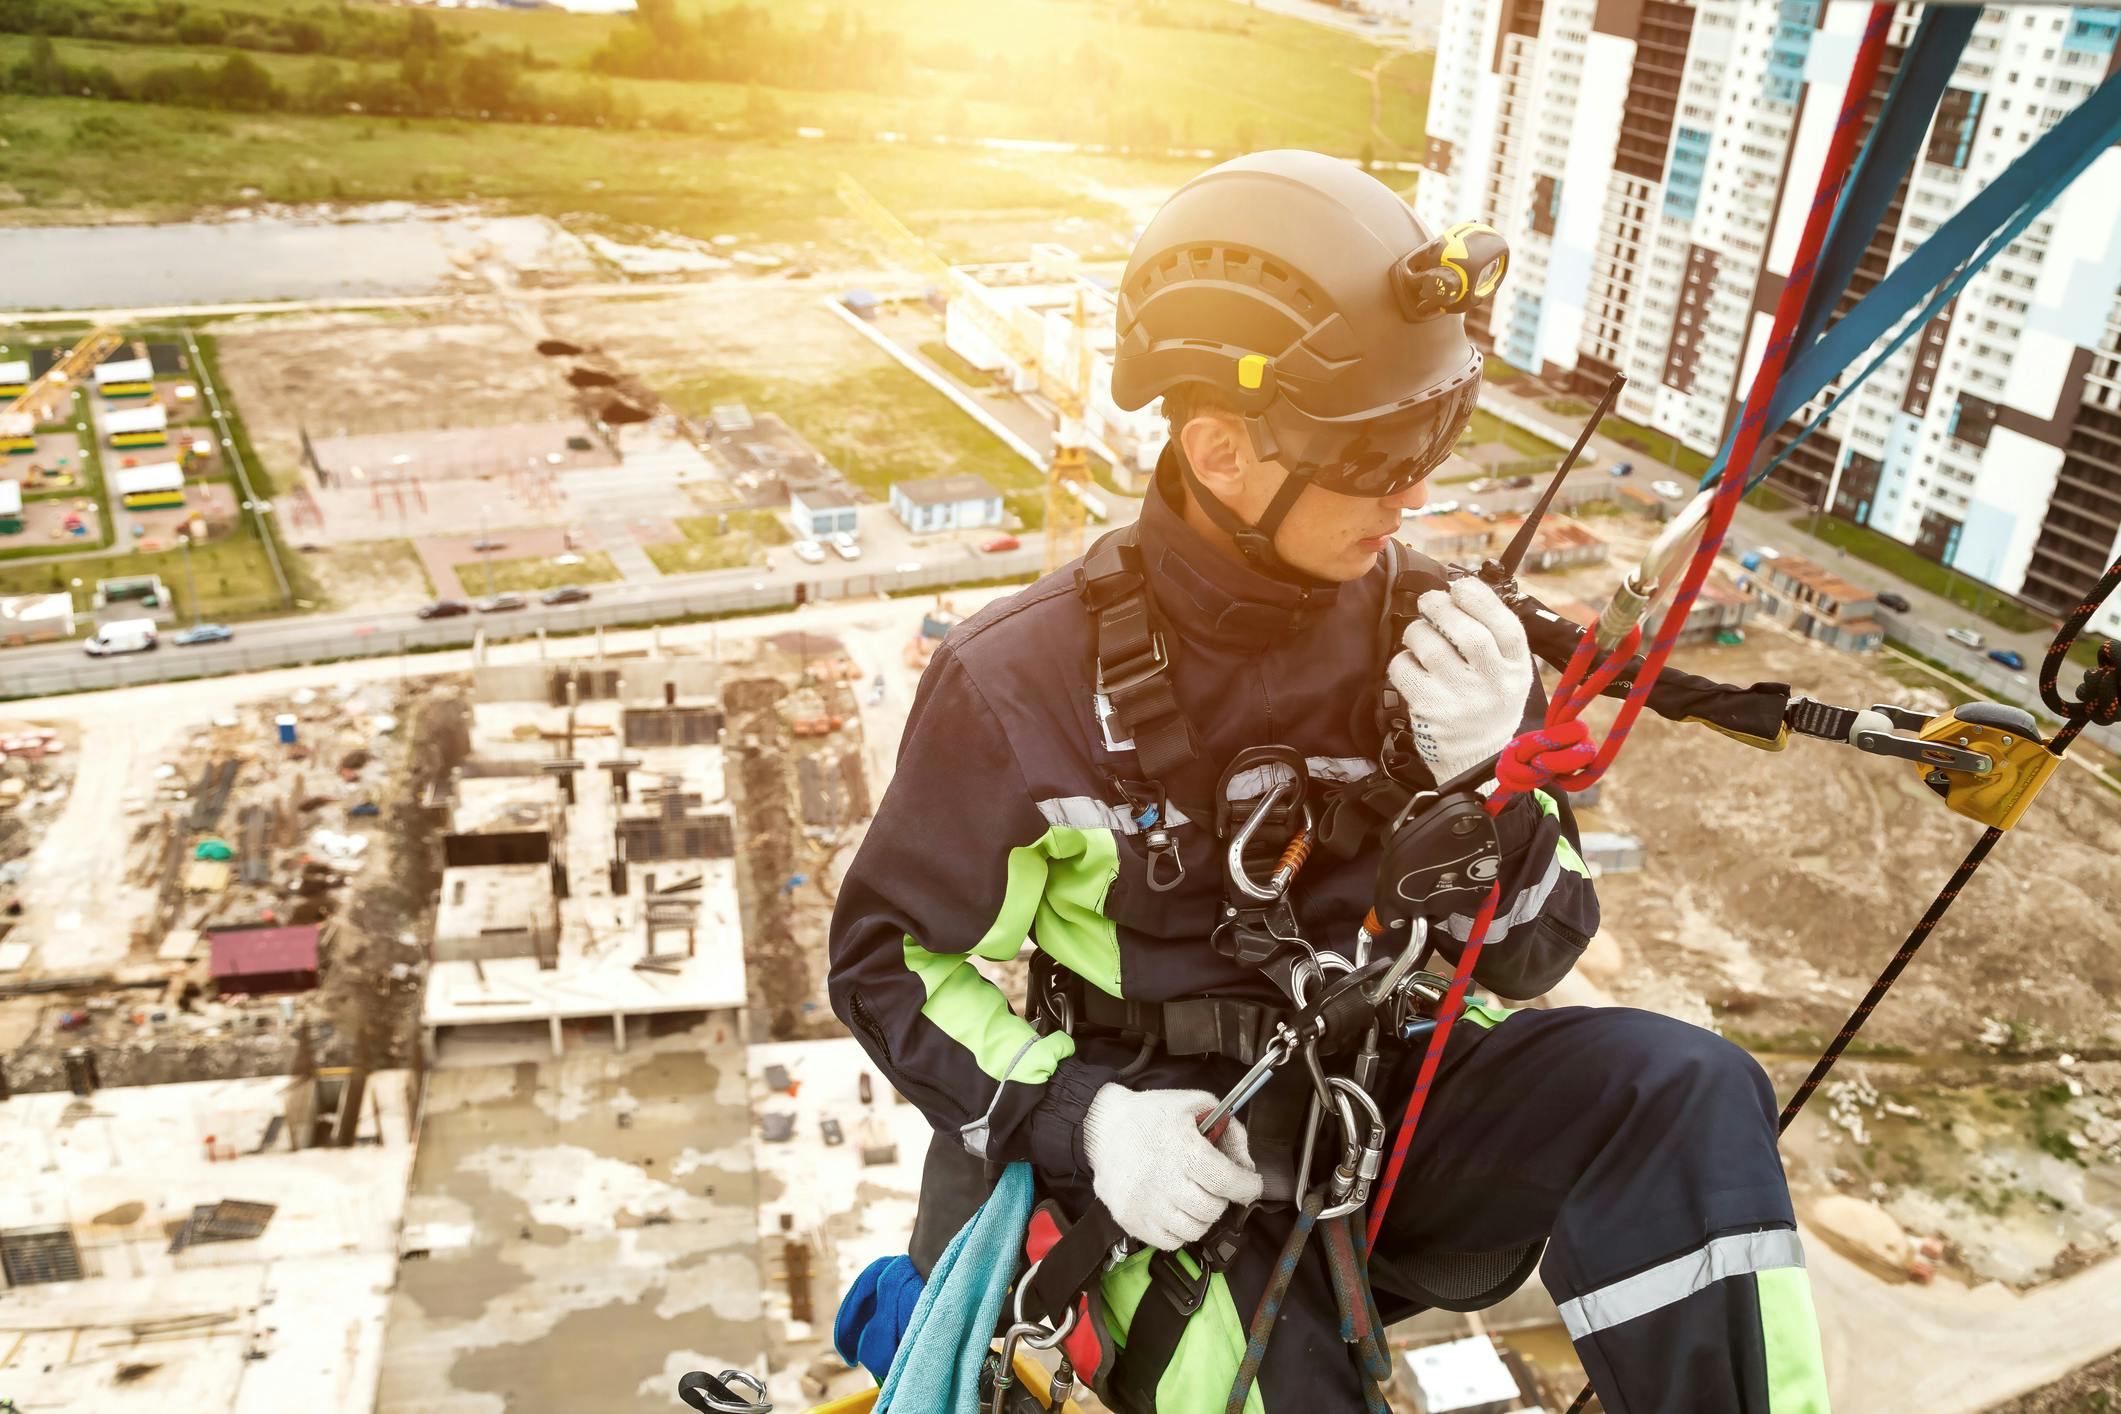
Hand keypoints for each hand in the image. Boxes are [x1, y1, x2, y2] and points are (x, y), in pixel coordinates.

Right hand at [1081, 1084, 1262, 1250]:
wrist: (1104, 1126)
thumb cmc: (1153, 1115)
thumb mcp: (1196, 1104)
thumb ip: (1230, 1130)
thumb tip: (1246, 1167)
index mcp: (1184, 1149)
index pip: (1228, 1182)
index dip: (1247, 1187)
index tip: (1250, 1185)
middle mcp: (1164, 1180)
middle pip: (1213, 1209)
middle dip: (1223, 1198)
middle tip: (1215, 1186)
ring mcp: (1146, 1204)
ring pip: (1194, 1230)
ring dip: (1202, 1216)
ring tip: (1195, 1197)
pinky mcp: (1131, 1219)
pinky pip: (1170, 1241)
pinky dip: (1180, 1230)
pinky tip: (1176, 1210)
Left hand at [1386, 575, 1533, 785]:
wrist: (1476, 762)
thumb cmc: (1489, 707)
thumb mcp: (1509, 676)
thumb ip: (1495, 639)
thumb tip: (1461, 592)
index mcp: (1517, 670)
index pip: (1505, 626)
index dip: (1480, 599)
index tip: (1460, 587)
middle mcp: (1493, 684)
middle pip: (1466, 632)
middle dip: (1442, 607)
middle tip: (1430, 602)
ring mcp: (1461, 698)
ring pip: (1430, 646)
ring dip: (1418, 630)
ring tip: (1419, 632)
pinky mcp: (1430, 710)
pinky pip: (1405, 669)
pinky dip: (1402, 659)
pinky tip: (1410, 663)